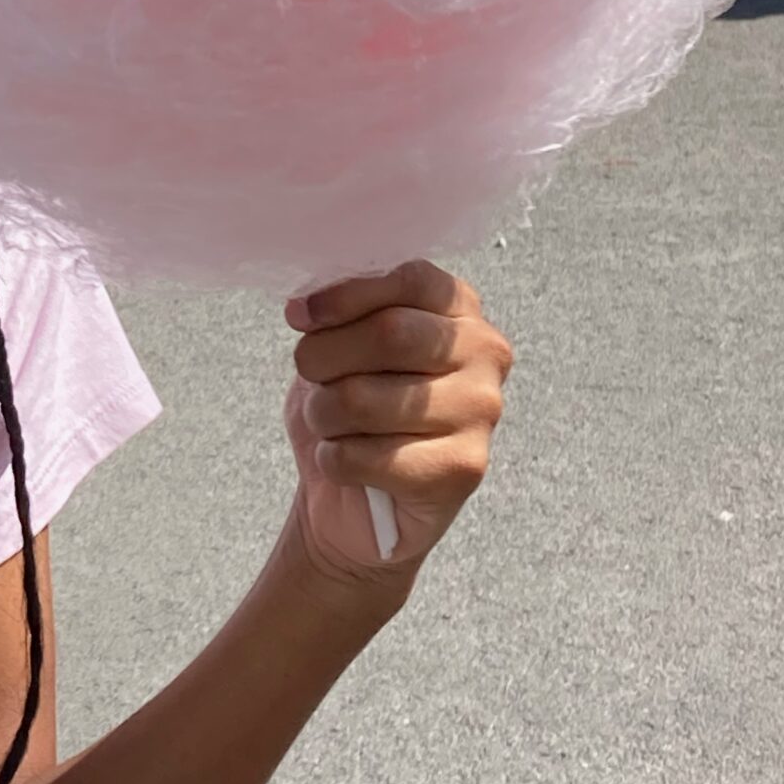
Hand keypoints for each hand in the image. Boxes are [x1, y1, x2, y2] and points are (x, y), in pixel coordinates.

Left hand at [282, 262, 509, 591]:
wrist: (352, 504)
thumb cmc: (349, 411)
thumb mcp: (337, 347)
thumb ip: (338, 314)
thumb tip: (306, 305)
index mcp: (458, 308)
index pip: (408, 279)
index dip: (344, 295)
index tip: (298, 317)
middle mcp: (485, 353)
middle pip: (388, 334)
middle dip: (324, 357)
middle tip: (310, 378)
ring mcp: (482, 411)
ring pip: (367, 398)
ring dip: (323, 413)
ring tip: (329, 424)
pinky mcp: (465, 468)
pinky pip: (371, 455)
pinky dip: (335, 459)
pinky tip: (343, 462)